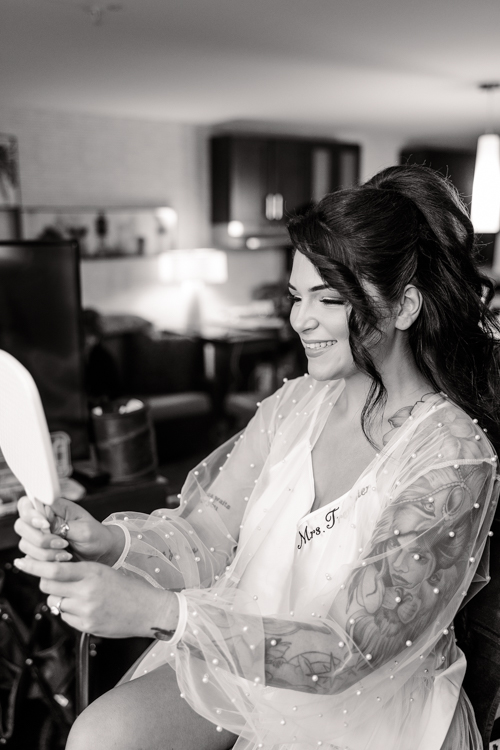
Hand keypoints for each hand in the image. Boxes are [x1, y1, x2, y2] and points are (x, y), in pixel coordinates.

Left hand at [13, 557, 178, 638]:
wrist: (148, 609)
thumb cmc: (129, 587)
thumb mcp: (105, 571)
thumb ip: (81, 572)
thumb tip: (55, 572)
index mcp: (92, 572)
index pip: (54, 569)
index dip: (34, 566)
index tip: (21, 562)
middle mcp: (87, 591)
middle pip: (49, 587)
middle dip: (48, 583)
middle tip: (57, 581)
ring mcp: (86, 611)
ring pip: (56, 603)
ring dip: (61, 599)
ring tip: (80, 597)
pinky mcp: (87, 626)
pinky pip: (66, 618)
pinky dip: (71, 613)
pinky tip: (88, 609)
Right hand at [15, 496, 123, 565]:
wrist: (100, 553)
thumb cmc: (95, 536)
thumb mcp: (85, 528)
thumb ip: (64, 525)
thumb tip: (46, 523)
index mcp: (52, 508)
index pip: (26, 504)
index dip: (30, 514)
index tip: (45, 524)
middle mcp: (41, 522)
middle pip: (21, 526)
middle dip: (39, 538)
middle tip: (62, 543)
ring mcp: (38, 538)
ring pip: (25, 545)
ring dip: (45, 552)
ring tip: (66, 553)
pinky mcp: (38, 554)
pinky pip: (30, 559)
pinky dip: (45, 562)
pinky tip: (62, 560)